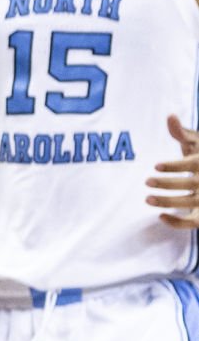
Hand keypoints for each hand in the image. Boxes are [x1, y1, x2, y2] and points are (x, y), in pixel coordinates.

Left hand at [146, 113, 198, 228]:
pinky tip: (161, 217)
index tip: (156, 166)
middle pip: (190, 185)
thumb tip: (170, 116)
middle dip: (168, 184)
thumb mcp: (195, 142)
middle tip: (146, 181)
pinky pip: (194, 223)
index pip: (192, 164)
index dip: (175, 166)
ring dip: (169, 203)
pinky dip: (179, 224)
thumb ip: (181, 132)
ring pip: (191, 204)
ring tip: (147, 199)